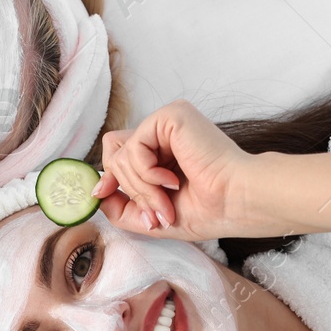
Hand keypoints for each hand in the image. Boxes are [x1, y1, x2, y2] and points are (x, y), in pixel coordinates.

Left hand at [94, 100, 263, 239]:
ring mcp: (166, 123)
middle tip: (159, 210)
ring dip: (141, 187)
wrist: (235, 203)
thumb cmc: (207, 211)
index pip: (116, 156)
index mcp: (161, 152)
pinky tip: (172, 180)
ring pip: (119, 154)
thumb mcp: (152, 215)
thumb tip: (96, 191)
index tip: (104, 195)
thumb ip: (120, 205)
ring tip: (169, 197)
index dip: (108, 178)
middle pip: (113, 154)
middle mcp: (162, 134)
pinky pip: (133, 146)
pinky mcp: (171, 116)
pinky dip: (146, 172)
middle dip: (130, 190)